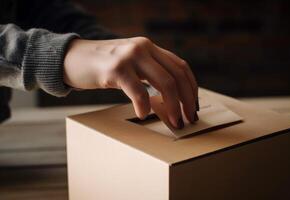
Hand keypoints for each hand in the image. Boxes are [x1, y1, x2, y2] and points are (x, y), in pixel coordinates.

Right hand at [63, 37, 197, 128]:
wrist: (71, 58)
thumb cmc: (103, 66)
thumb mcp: (131, 64)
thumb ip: (149, 74)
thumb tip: (171, 102)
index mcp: (150, 48)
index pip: (181, 66)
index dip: (191, 88)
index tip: (192, 106)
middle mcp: (143, 48)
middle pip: (177, 76)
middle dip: (187, 100)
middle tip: (188, 119)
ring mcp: (130, 57)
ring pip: (164, 83)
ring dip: (173, 106)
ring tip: (174, 121)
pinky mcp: (115, 69)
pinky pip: (138, 90)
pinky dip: (144, 106)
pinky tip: (143, 115)